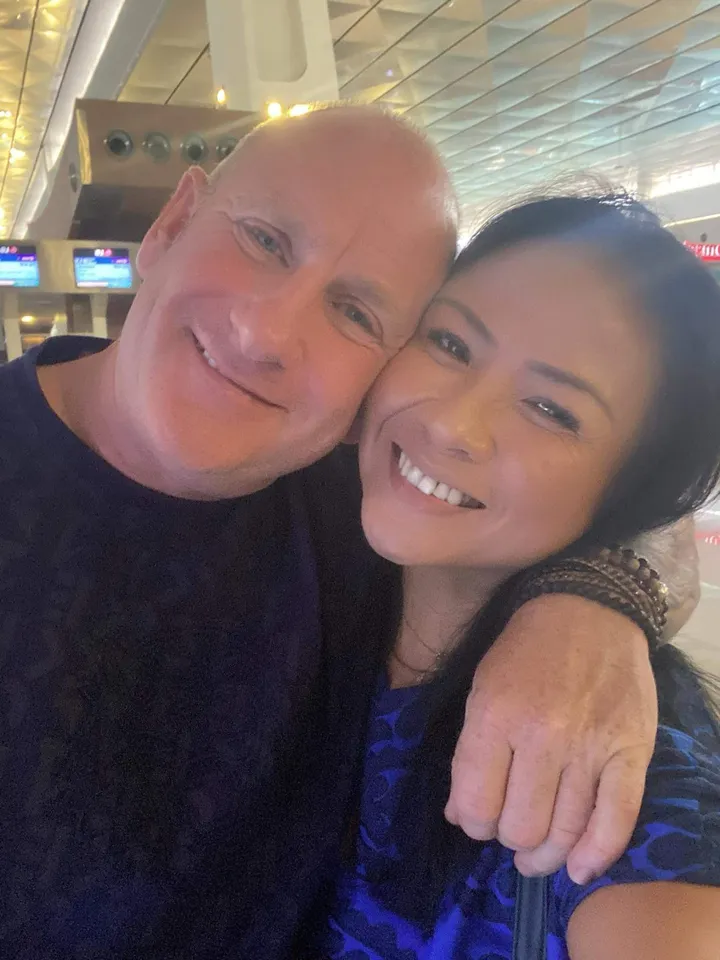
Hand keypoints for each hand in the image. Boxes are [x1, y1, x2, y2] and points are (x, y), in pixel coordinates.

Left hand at [445, 595, 657, 883]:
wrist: (589, 612)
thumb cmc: (525, 649)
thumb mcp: (481, 688)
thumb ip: (469, 754)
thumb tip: (460, 816)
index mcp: (496, 716)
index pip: (476, 806)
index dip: (473, 823)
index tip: (478, 817)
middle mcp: (543, 736)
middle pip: (520, 828)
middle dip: (508, 837)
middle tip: (510, 827)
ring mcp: (591, 747)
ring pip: (563, 832)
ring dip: (545, 854)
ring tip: (537, 856)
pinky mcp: (631, 753)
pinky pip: (616, 821)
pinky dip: (595, 855)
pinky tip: (577, 867)